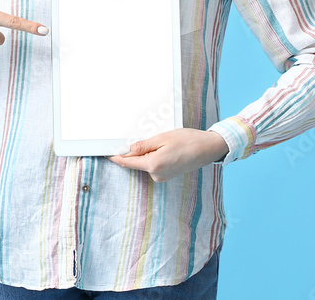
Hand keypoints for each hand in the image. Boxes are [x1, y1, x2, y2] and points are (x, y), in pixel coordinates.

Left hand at [106, 128, 228, 182]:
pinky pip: (154, 165)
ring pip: (145, 163)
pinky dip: (154, 156)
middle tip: (142, 137)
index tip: (106, 152)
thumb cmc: (188, 141)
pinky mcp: (167, 176)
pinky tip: (166, 148)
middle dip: (134, 151)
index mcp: (153, 165)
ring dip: (146, 153)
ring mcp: (162, 177)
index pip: (127, 162)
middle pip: (135, 163)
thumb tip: (127, 150)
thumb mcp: (162, 138)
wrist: (208, 149)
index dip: (116, 157)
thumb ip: (143, 146)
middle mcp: (156, 174)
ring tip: (162, 141)